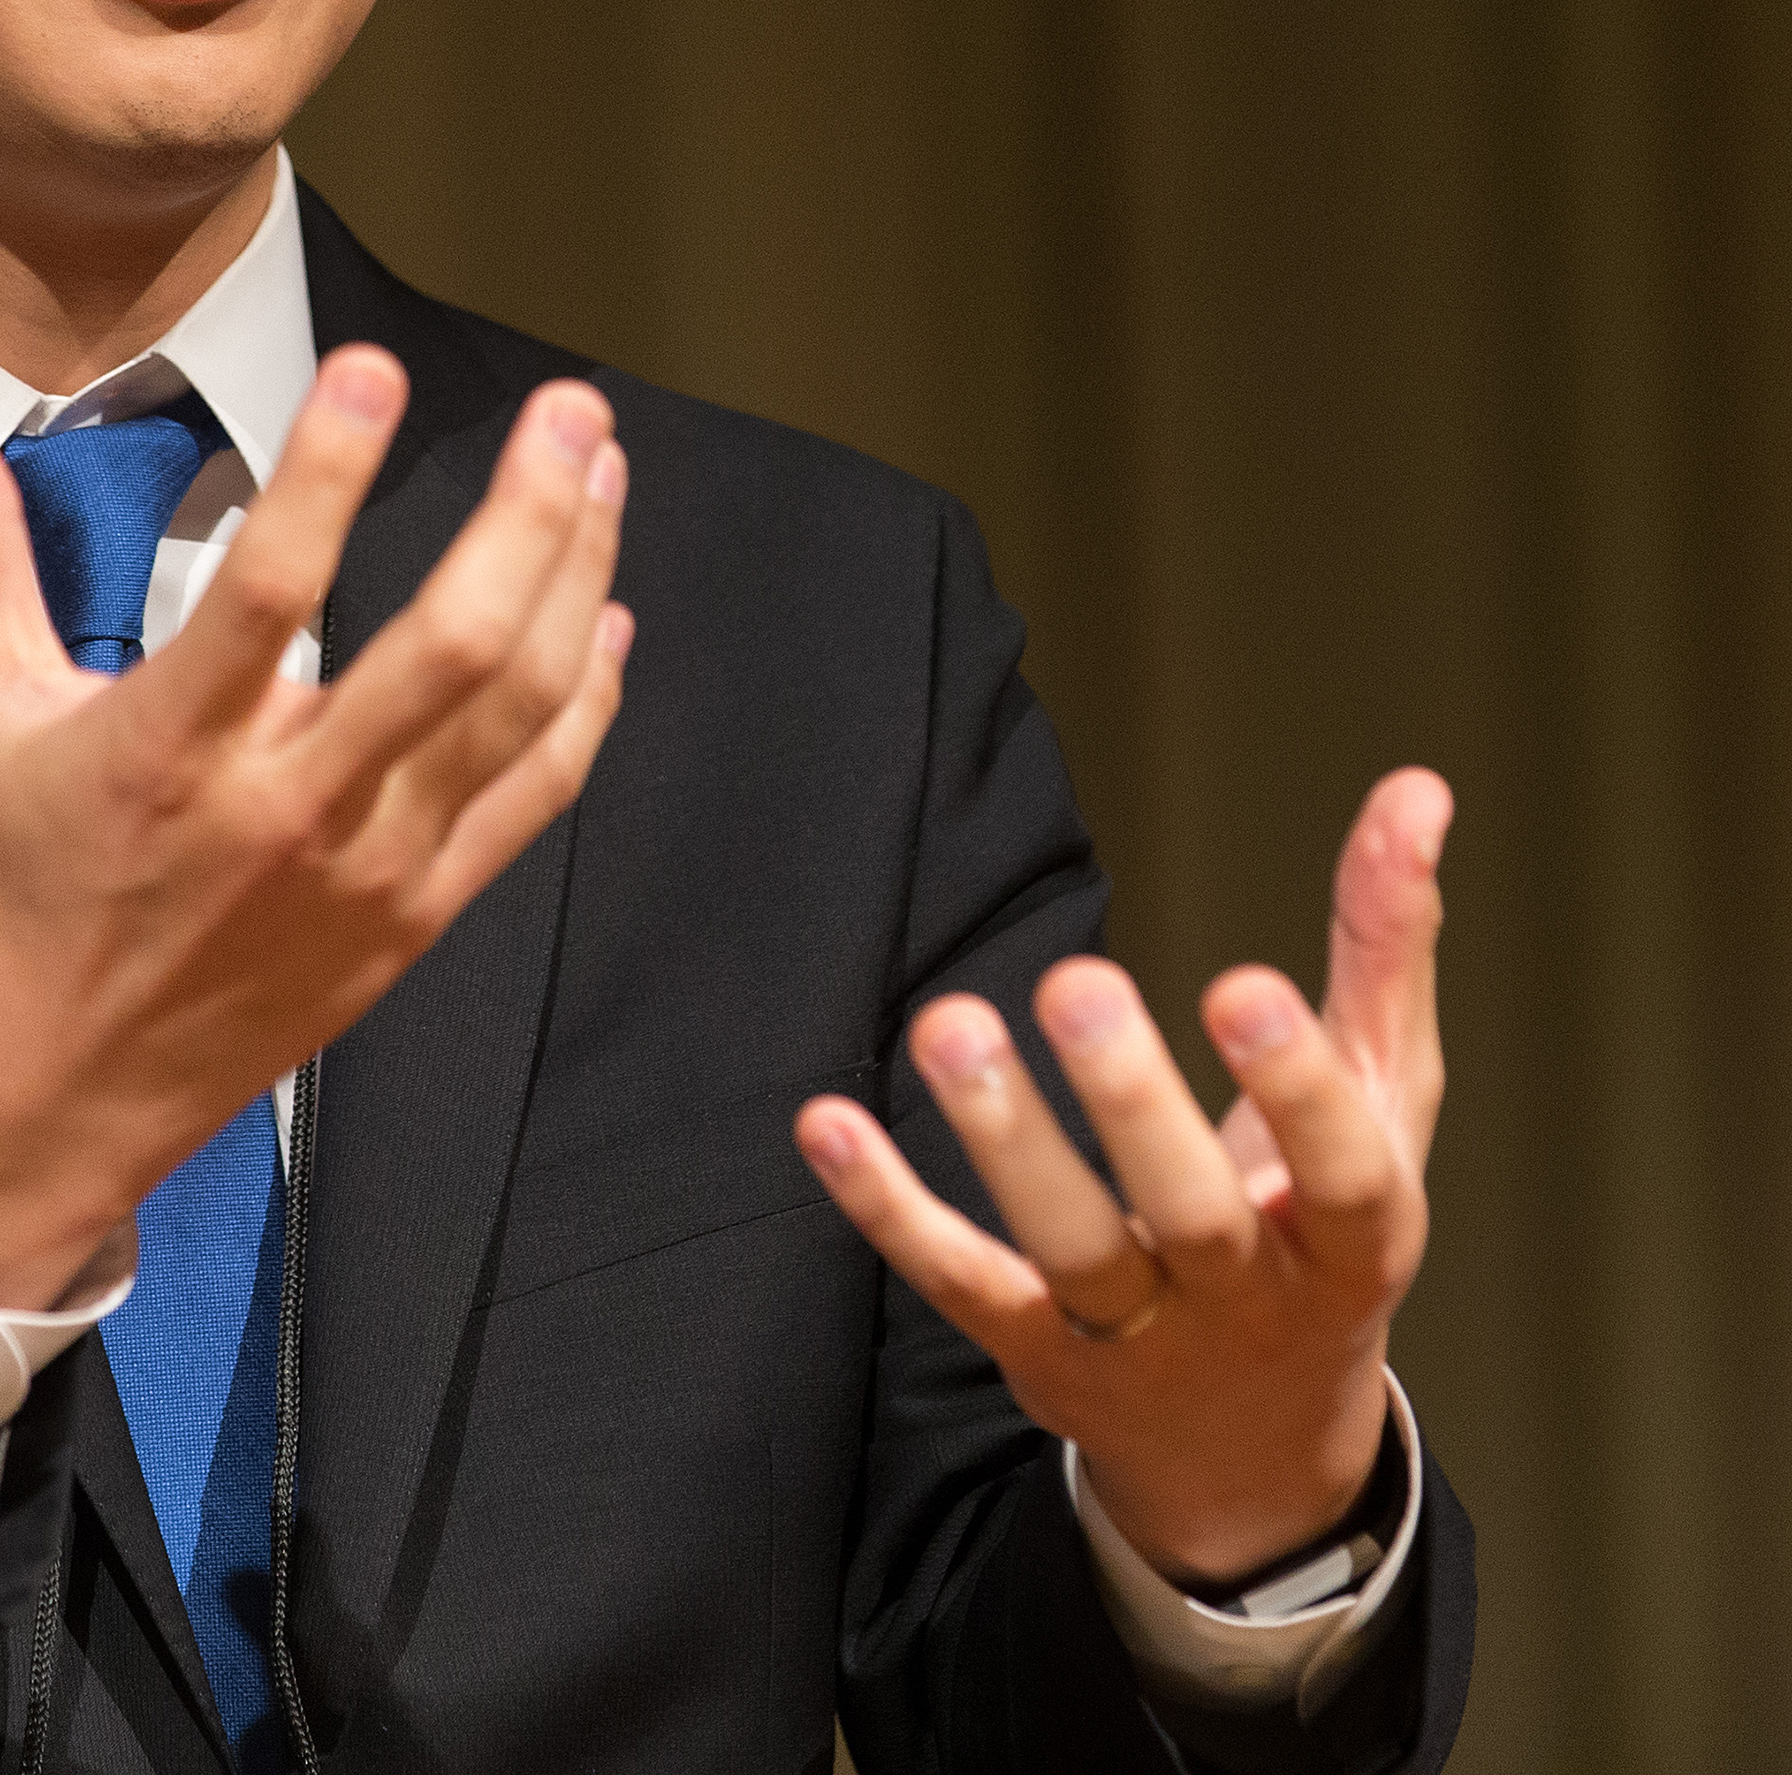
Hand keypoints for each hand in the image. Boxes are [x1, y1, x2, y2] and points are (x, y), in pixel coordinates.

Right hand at [0, 347, 632, 1309]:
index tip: (374, 366)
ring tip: (600, 466)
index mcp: (170, 746)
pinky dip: (585, 697)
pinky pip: (536, 791)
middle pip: (452, 649)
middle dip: (528, 513)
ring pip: (517, 708)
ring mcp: (372, 866)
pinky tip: (604, 611)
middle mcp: (288, 808)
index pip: (268, 590)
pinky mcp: (421, 910)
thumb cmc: (21, 875)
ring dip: (575, 576)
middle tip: (571, 407)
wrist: (67, 1080)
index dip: (326, 472)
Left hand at [794, 768, 1451, 1586]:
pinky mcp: (1037, 1358)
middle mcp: (1250, 1301)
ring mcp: (1140, 1339)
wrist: (1258, 1457)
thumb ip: (1386, 945)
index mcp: (1353, 1236)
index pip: (1342, 1170)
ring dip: (1004, 1141)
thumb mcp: (1385, 1100)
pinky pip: (959, 1282)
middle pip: (1193, 1216)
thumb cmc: (1323, 1226)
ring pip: (1069, 1252)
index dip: (1297, 1086)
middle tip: (1075, 980)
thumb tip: (1417, 786)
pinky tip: (826, 1123)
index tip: (1242, 983)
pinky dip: (889, 1209)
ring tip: (948, 1024)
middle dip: (1134, 1104)